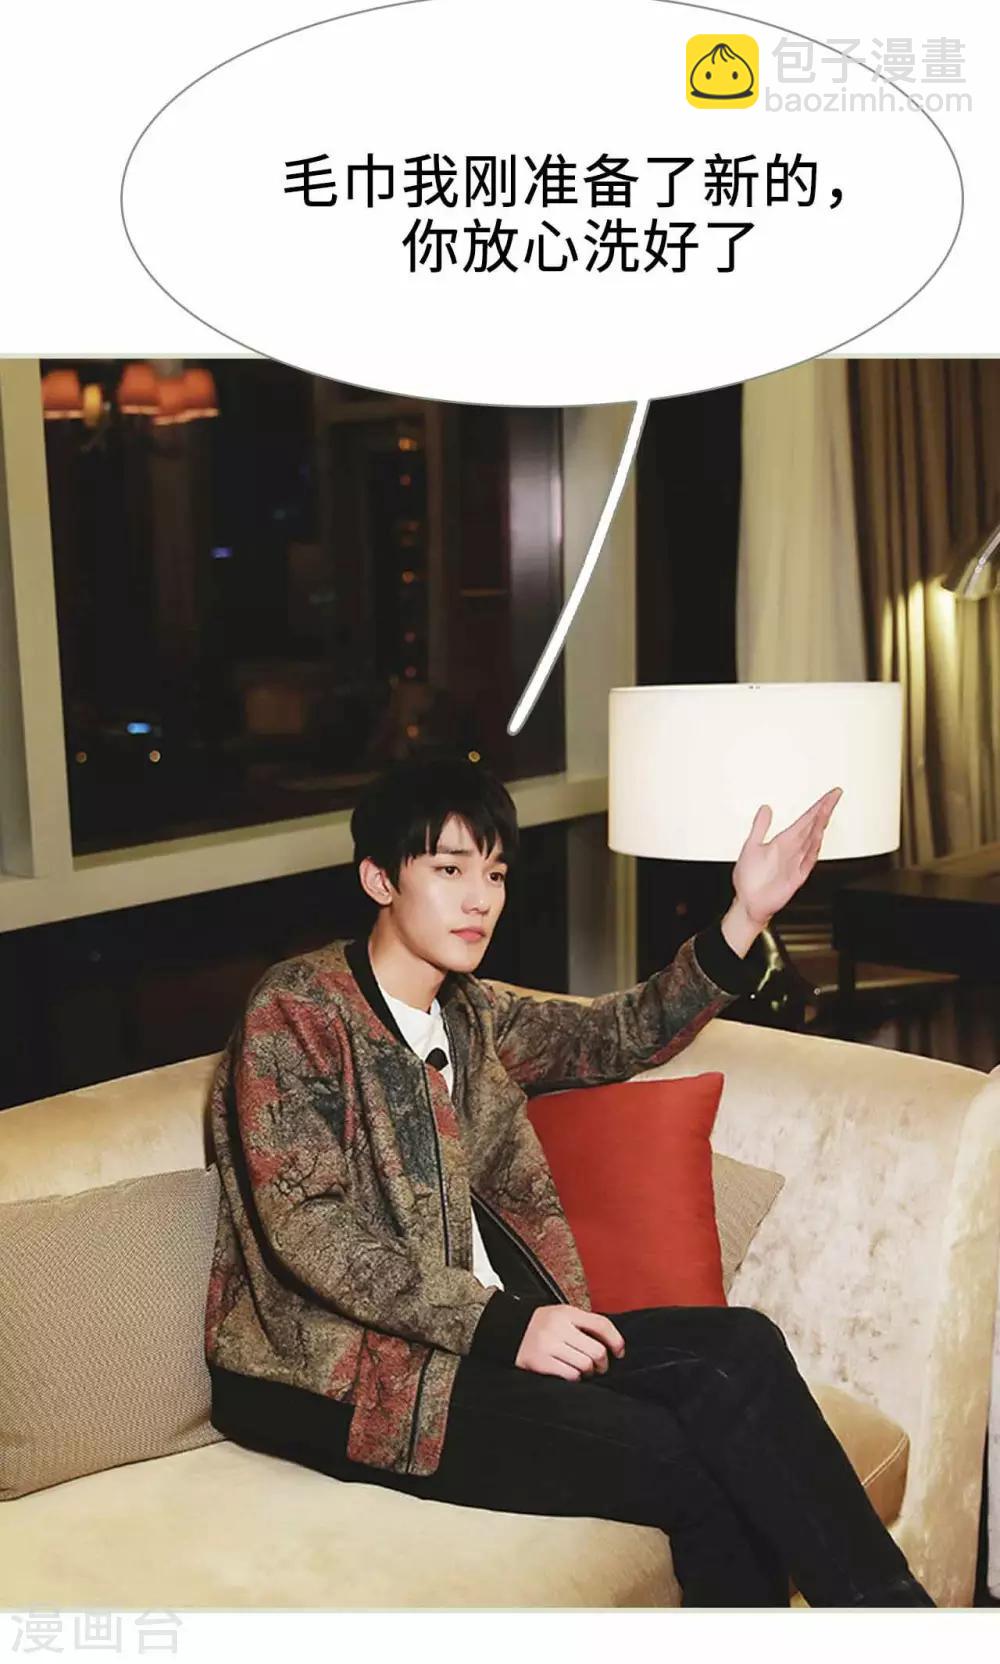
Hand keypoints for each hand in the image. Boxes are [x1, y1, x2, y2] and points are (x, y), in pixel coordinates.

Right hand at [515, 1306, 625, 1380]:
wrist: (507, 1330)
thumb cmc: (541, 1326)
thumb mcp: (561, 1316)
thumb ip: (583, 1325)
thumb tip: (612, 1345)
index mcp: (566, 1312)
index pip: (601, 1324)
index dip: (616, 1341)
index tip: (619, 1352)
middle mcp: (558, 1326)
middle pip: (596, 1350)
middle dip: (603, 1363)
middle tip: (599, 1367)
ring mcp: (548, 1344)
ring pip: (585, 1365)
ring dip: (588, 1372)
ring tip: (583, 1371)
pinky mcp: (539, 1362)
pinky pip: (570, 1375)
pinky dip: (575, 1378)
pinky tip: (570, 1374)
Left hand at [732, 786, 842, 926]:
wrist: (748, 903)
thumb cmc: (750, 879)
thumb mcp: (751, 845)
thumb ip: (760, 827)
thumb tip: (765, 808)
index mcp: (783, 842)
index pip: (805, 820)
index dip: (817, 807)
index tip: (829, 795)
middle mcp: (793, 851)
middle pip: (812, 827)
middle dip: (824, 811)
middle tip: (834, 796)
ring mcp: (797, 863)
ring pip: (812, 840)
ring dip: (820, 825)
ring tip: (827, 810)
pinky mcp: (797, 876)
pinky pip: (808, 860)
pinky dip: (813, 848)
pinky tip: (818, 836)